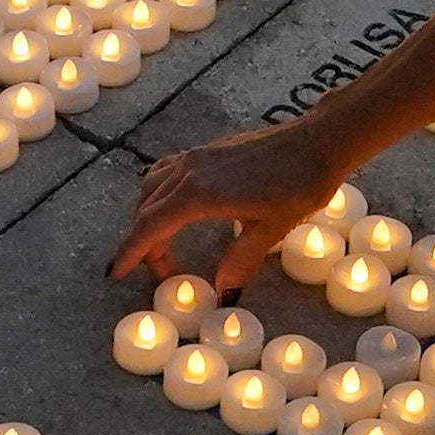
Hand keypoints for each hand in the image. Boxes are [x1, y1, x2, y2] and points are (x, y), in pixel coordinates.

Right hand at [109, 116, 355, 296]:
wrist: (318, 141)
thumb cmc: (300, 184)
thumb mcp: (271, 230)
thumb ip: (240, 261)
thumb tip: (221, 292)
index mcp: (199, 193)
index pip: (151, 226)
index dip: (131, 252)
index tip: (115, 272)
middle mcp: (189, 171)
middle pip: (147, 210)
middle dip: (143, 243)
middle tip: (160, 274)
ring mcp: (196, 157)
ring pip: (152, 188)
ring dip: (148, 216)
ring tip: (162, 244)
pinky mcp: (207, 151)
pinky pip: (166, 173)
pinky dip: (159, 195)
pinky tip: (175, 208)